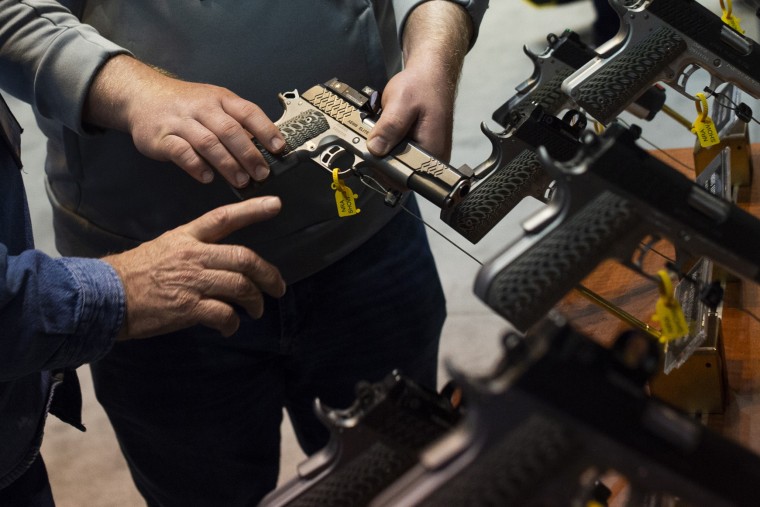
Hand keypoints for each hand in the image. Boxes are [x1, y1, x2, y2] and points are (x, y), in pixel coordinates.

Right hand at [85, 55, 284, 188]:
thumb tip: (264, 149)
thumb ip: (236, 124)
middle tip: (262, 174)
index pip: (247, 112)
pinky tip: (207, 177)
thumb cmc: (186, 105)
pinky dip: (196, 165)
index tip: (279, 148)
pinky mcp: (160, 137)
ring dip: (227, 164)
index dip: (265, 130)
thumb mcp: (214, 104)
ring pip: (208, 142)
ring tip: (241, 181)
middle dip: (249, 154)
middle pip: (230, 130)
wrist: (141, 95)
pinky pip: (180, 152)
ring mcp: (180, 121)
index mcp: (220, 98)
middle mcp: (201, 107)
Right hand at [104, 196, 286, 339]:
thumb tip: (224, 262)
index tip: (276, 205)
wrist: (107, 296)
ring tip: (257, 310)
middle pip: (244, 258)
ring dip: (255, 301)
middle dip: (269, 275)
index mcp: (187, 237)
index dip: (252, 210)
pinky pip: (223, 313)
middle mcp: (193, 255)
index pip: (224, 217)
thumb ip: (195, 249)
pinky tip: (230, 326)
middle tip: (278, 287)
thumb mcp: (165, 247)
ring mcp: (192, 281)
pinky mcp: (187, 307)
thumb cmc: (135, 273)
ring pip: (240, 286)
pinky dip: (232, 322)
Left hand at [366, 1, 470, 161]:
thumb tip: (375, 149)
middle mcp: (431, 159)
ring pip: (394, 164)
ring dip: (381, 151)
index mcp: (432, 152)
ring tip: (379, 130)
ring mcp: (424, 155)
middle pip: (397, 174)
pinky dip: (386, 145)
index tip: (367, 154)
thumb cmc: (421, 86)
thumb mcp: (401, 102)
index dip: (381, 170)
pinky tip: (386, 131)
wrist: (430, 75)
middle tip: (372, 135)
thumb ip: (390, 126)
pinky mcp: (417, 149)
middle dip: (379, 158)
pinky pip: (396, 155)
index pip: (402, 178)